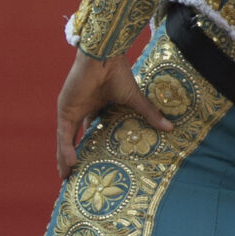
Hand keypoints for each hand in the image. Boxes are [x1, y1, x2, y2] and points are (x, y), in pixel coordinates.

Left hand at [55, 47, 169, 178]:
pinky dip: (66, 149)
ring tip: (65, 178)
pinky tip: (69, 164)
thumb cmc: (118, 73)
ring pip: (65, 140)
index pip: (87, 132)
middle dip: (70, 158)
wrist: (104, 57)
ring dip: (64, 159)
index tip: (85, 164)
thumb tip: (170, 127)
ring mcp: (71, 111)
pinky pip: (64, 134)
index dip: (85, 148)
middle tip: (70, 178)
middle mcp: (80, 110)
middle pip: (72, 140)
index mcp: (93, 107)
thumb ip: (149, 114)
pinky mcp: (66, 110)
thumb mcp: (134, 100)